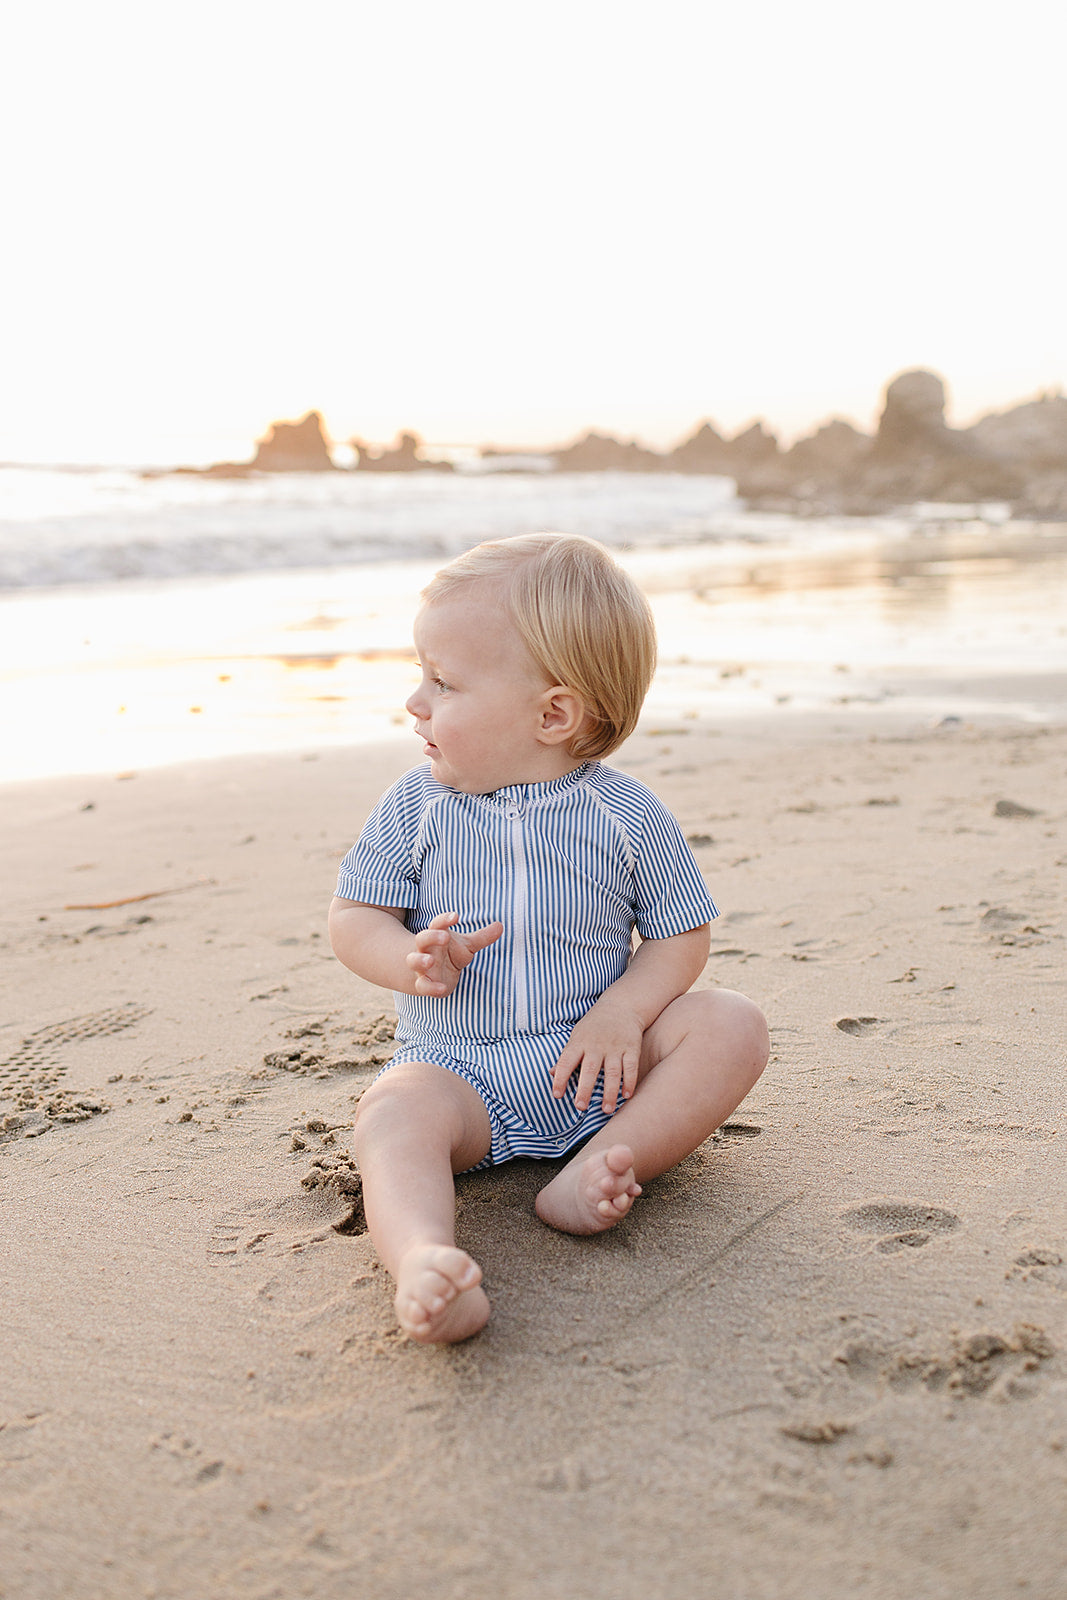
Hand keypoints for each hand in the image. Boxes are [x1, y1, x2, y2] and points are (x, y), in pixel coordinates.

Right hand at [406, 911, 502, 996]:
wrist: (433, 974)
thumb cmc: (451, 954)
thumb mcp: (468, 945)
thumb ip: (483, 937)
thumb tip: (500, 925)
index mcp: (437, 935)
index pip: (438, 923)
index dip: (445, 919)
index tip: (456, 916)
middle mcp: (426, 949)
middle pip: (422, 938)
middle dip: (431, 936)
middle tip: (444, 937)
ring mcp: (422, 966)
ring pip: (414, 960)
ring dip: (420, 960)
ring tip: (429, 961)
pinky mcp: (424, 983)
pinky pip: (423, 985)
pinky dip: (431, 987)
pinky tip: (442, 988)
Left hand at [550, 997, 643, 1112]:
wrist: (621, 1005)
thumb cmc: (594, 1025)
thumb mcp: (576, 1035)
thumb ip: (566, 1056)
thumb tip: (550, 1073)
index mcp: (579, 1042)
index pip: (566, 1061)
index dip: (560, 1078)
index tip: (557, 1095)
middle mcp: (597, 1045)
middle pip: (590, 1069)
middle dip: (585, 1089)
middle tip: (580, 1107)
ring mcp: (615, 1047)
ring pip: (612, 1072)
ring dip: (609, 1092)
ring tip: (606, 1109)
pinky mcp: (632, 1048)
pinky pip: (630, 1068)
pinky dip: (629, 1082)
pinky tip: (627, 1096)